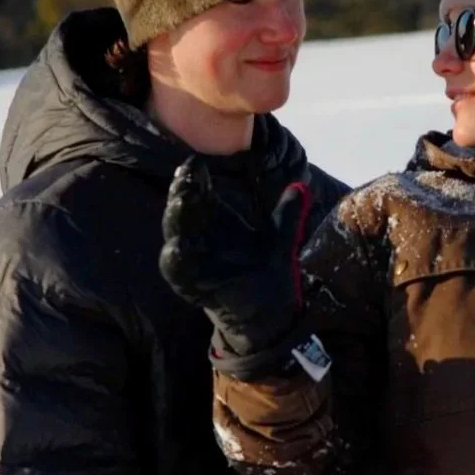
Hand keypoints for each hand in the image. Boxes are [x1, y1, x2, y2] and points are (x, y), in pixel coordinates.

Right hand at [159, 155, 313, 357]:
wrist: (267, 310)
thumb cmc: (266, 267)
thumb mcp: (280, 239)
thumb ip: (287, 215)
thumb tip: (300, 188)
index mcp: (214, 218)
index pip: (197, 191)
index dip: (194, 177)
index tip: (196, 163)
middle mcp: (198, 234)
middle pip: (182, 209)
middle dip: (181, 193)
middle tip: (185, 178)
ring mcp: (191, 258)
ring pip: (175, 236)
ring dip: (175, 220)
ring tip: (181, 203)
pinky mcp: (189, 283)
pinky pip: (177, 269)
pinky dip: (176, 257)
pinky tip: (177, 247)